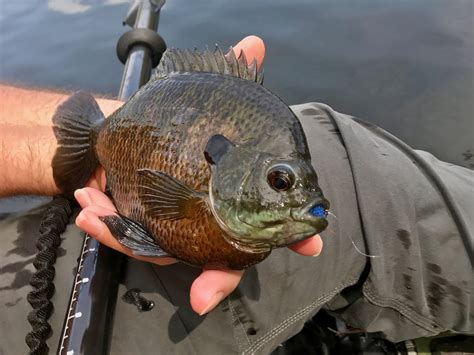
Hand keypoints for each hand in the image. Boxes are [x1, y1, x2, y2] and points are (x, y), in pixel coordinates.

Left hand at [75, 36, 323, 314]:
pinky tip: (89, 207)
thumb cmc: (179, 124)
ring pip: (164, 251)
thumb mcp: (206, 99)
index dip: (292, 238)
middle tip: (206, 295)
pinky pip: (125, 233)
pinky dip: (105, 223)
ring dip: (133, 242)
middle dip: (217, 280)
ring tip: (103, 216)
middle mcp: (209, 219)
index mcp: (232, 198)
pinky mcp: (138, 220)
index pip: (270, 223)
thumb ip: (231, 77)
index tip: (308, 246)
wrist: (133, 130)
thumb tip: (253, 44)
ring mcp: (173, 224)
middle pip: (223, 261)